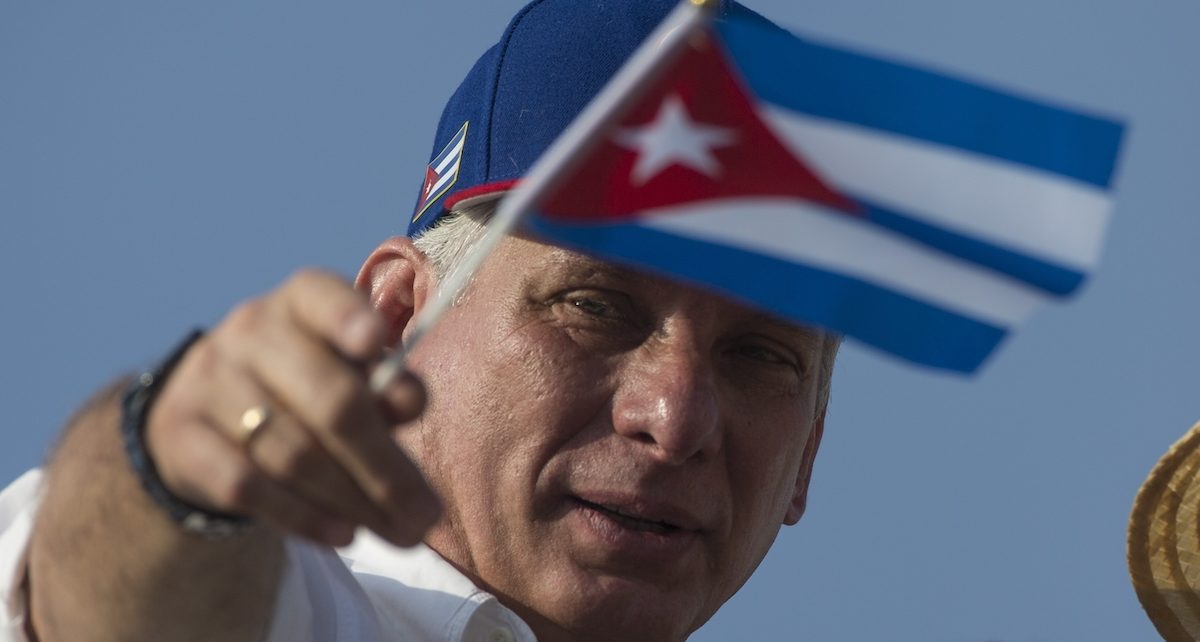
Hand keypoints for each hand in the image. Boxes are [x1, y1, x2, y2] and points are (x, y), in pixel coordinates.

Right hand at [144, 269, 440, 546]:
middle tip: (424, 513)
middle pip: (329, 399)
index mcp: (304, 301)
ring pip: (293, 452)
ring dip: (354, 500)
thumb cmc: (307, 387)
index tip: (373, 342)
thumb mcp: (351, 374)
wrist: (207, 415)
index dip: (348, 317)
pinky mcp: (181, 434)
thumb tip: (410, 401)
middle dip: (385, 464)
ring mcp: (210, 379)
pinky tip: (342, 533)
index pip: (324, 296)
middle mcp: (253, 330)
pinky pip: (247, 484)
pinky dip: (302, 515)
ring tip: (398, 532)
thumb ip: (388, 385)